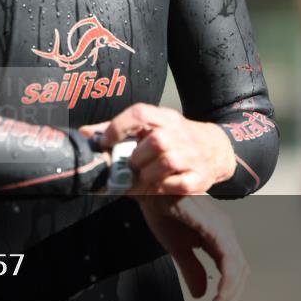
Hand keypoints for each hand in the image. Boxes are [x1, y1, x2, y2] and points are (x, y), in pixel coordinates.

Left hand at [80, 103, 235, 194]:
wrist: (216, 149)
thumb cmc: (174, 137)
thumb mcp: (151, 127)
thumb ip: (117, 130)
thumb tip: (84, 133)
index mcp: (165, 117)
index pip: (140, 112)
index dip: (119, 127)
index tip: (105, 142)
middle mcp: (180, 133)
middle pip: (155, 142)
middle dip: (137, 158)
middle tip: (130, 165)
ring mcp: (192, 155)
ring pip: (167, 162)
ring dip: (147, 174)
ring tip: (141, 177)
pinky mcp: (200, 178)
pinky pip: (178, 184)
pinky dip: (162, 188)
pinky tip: (155, 187)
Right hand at [135, 194, 248, 300]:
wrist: (148, 189)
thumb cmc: (161, 211)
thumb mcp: (176, 246)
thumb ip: (191, 268)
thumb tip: (200, 294)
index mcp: (218, 235)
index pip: (232, 270)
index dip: (230, 294)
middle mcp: (225, 231)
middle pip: (240, 272)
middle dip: (234, 299)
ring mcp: (223, 229)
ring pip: (238, 269)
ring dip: (231, 295)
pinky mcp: (215, 229)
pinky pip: (228, 261)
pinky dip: (226, 283)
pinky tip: (218, 298)